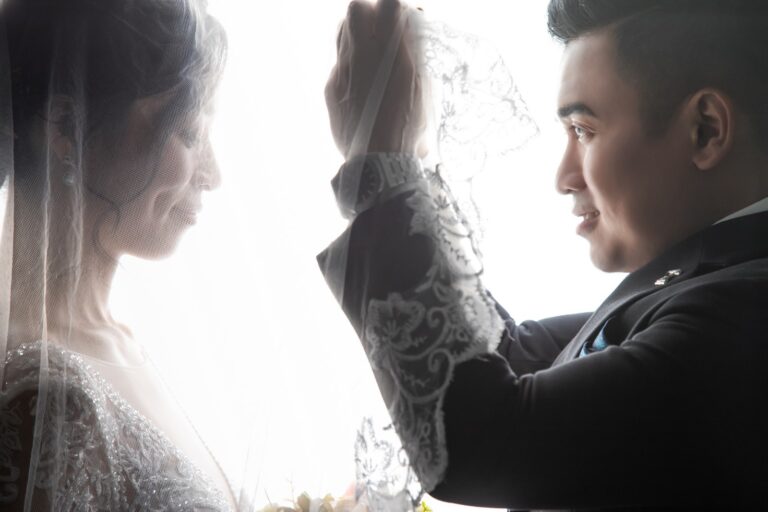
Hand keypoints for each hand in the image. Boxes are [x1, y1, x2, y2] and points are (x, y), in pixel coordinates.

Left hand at [325, 0, 426, 157]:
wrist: (377, 162)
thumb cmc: (408, 129)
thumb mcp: (422, 88)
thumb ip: (414, 55)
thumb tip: (408, 30)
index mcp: (392, 52)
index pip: (390, 4)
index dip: (396, 8)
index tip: (402, 18)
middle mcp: (362, 55)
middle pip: (357, 9)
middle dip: (370, 13)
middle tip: (382, 28)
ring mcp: (342, 71)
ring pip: (343, 32)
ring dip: (357, 35)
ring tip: (371, 53)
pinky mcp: (331, 88)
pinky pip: (339, 64)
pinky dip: (351, 67)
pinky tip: (363, 86)